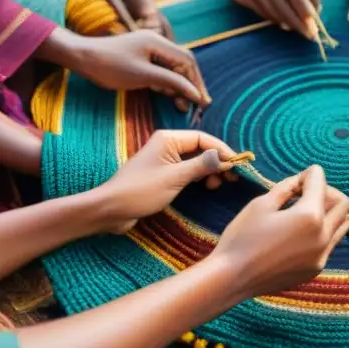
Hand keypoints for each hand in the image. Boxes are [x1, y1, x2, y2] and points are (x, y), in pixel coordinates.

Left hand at [47, 29, 209, 106]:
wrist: (81, 58)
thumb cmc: (110, 65)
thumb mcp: (143, 76)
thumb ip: (171, 82)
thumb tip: (194, 93)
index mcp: (158, 42)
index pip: (187, 60)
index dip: (197, 81)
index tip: (202, 101)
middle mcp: (156, 42)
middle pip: (182, 64)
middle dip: (190, 85)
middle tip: (196, 106)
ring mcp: (148, 50)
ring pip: (171, 69)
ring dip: (178, 87)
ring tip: (181, 106)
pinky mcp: (141, 58)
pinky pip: (160, 71)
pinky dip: (165, 84)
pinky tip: (167, 96)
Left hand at [95, 130, 236, 232]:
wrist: (111, 209)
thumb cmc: (141, 190)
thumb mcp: (175, 177)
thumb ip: (202, 165)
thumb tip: (224, 157)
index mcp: (169, 139)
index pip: (203, 138)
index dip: (222, 150)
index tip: (237, 164)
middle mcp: (167, 145)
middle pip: (201, 148)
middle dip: (217, 161)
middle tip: (231, 178)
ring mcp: (165, 160)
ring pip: (195, 160)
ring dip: (209, 171)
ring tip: (217, 185)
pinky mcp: (163, 174)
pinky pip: (187, 170)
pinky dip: (199, 177)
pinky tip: (206, 186)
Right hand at [212, 166, 348, 297]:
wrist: (231, 279)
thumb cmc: (242, 238)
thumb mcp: (261, 204)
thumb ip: (287, 188)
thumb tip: (301, 180)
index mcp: (309, 216)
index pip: (320, 183)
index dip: (309, 174)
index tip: (296, 179)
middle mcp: (323, 237)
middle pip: (342, 204)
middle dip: (326, 192)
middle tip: (304, 194)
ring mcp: (321, 256)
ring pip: (342, 226)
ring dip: (329, 213)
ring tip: (304, 212)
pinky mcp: (315, 269)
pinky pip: (330, 244)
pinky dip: (322, 232)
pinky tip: (299, 233)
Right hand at [223, 0, 321, 39]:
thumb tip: (315, 11)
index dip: (305, 12)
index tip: (315, 26)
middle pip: (282, 7)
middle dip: (297, 23)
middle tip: (309, 35)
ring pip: (271, 12)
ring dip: (286, 23)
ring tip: (297, 28)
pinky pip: (260, 12)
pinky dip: (273, 18)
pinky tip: (281, 19)